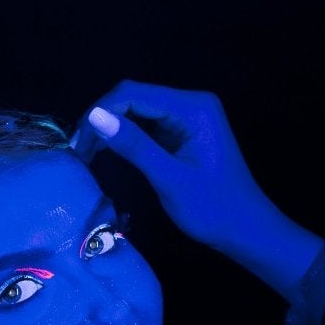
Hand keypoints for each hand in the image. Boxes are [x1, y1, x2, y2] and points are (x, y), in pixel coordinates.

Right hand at [70, 81, 275, 255]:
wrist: (246, 230)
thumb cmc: (213, 209)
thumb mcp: (170, 179)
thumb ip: (134, 146)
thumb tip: (94, 117)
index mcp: (193, 108)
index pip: (133, 94)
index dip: (100, 113)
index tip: (78, 143)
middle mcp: (191, 103)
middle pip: (134, 98)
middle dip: (103, 120)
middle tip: (79, 152)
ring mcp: (188, 116)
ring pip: (138, 112)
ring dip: (112, 129)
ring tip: (88, 154)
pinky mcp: (184, 132)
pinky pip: (148, 126)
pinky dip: (128, 138)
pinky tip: (109, 153)